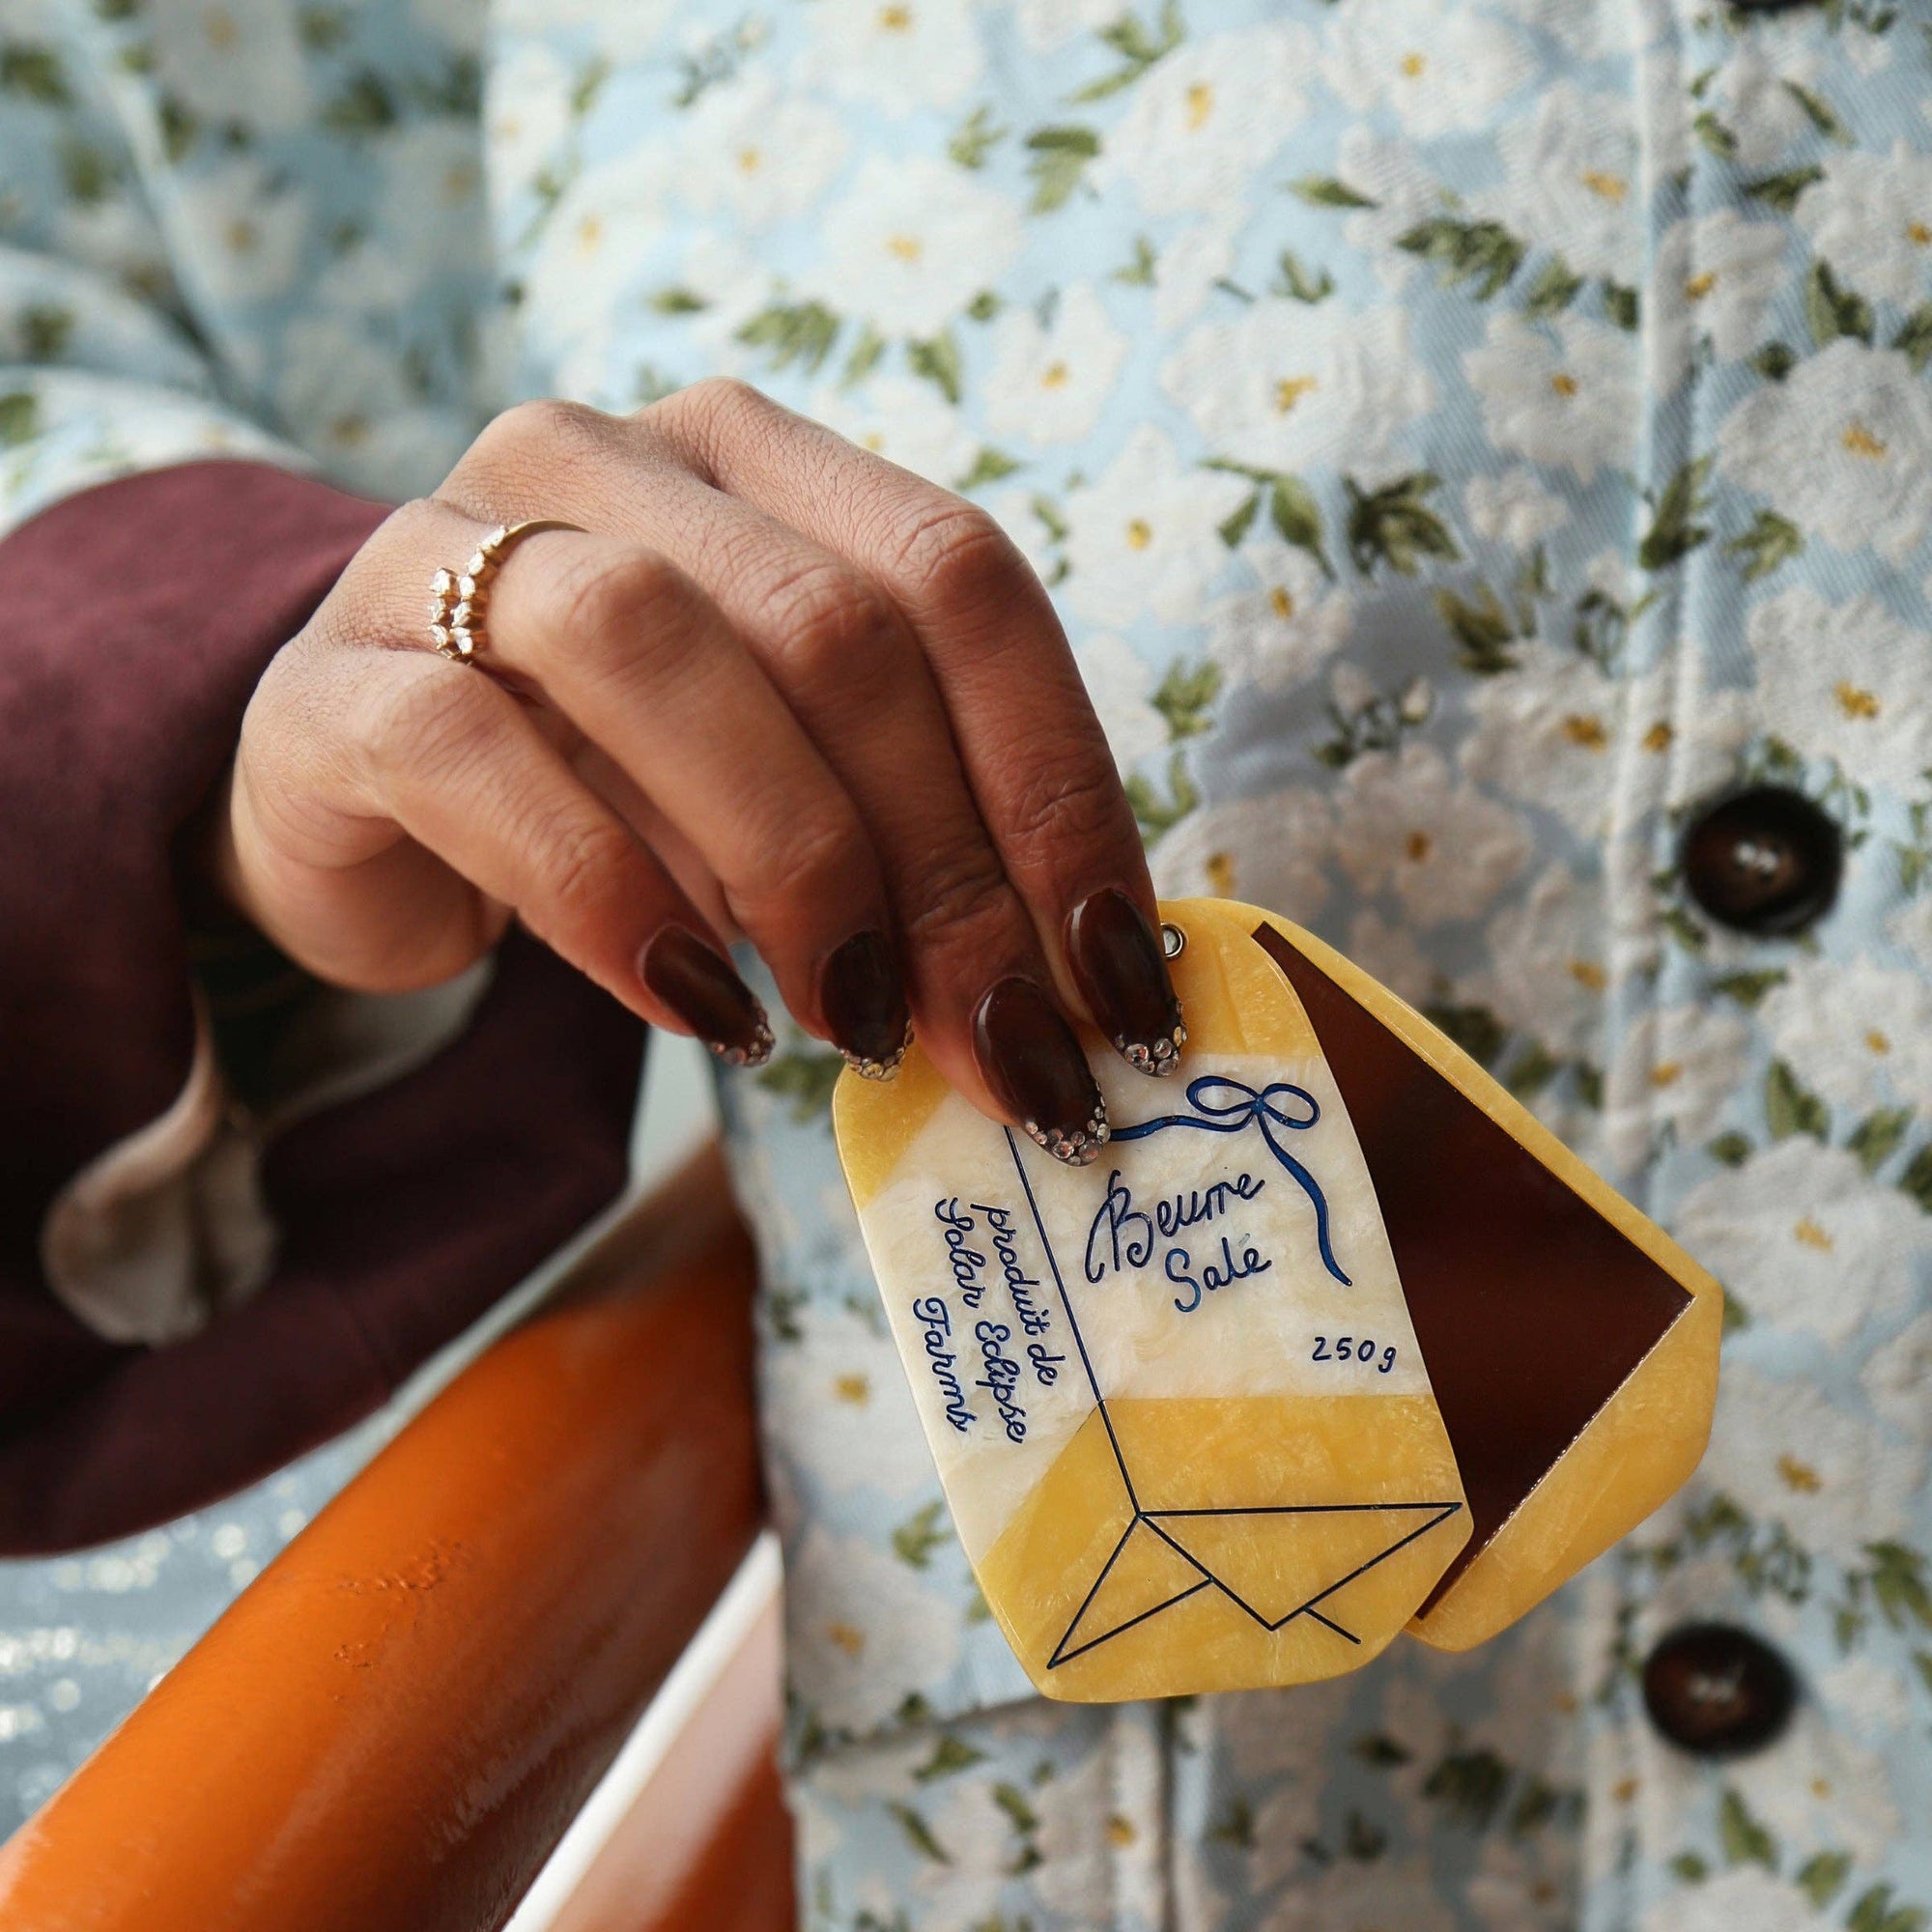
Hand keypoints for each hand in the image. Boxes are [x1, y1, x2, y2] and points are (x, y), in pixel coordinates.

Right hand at [212, 381, 1185, 1162]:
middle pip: (832, 628)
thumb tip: (1071, 985)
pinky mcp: (335, 677)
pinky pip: (474, 751)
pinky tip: (695, 1008)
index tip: (1114, 970)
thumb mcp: (794, 791)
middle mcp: (609, 459)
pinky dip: (609, 895)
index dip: (1056, 779)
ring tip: (848, 1020)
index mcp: (759, 459)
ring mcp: (448, 546)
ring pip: (651, 645)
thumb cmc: (624, 789)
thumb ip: (916, 842)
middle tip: (1002, 1040)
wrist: (367, 798)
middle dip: (948, 862)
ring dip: (792, 859)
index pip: (958, 576)